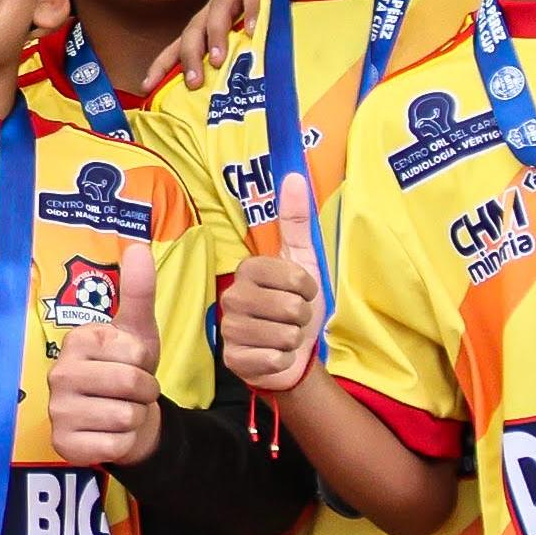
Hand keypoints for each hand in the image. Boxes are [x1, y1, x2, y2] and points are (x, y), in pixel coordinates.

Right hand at [47, 240, 163, 465]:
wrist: (124, 419)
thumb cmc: (128, 371)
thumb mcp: (138, 332)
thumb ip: (138, 292)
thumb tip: (139, 247)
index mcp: (77, 341)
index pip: (134, 353)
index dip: (145, 363)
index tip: (133, 364)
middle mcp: (59, 373)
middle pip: (130, 383)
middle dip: (145, 392)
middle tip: (133, 393)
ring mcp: (57, 411)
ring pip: (125, 416)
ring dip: (135, 418)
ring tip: (122, 411)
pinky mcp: (63, 444)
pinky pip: (115, 445)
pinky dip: (124, 443)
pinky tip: (110, 434)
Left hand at [145, 0, 273, 92]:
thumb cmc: (273, 18)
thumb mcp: (251, 42)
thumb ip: (236, 64)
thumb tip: (225, 102)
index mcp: (209, 23)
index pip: (179, 45)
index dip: (162, 65)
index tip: (146, 88)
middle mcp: (217, 6)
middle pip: (194, 29)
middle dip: (190, 56)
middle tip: (194, 83)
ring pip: (218, 10)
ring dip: (216, 36)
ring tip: (218, 60)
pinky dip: (250, 11)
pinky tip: (252, 30)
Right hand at [217, 172, 321, 393]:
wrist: (292, 355)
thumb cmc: (296, 306)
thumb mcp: (304, 261)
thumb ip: (296, 220)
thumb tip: (293, 175)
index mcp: (248, 270)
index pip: (293, 278)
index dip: (307, 289)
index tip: (301, 292)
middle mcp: (232, 296)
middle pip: (289, 308)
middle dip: (301, 317)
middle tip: (292, 318)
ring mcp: (228, 329)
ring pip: (283, 334)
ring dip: (293, 339)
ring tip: (285, 336)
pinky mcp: (231, 358)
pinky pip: (273, 358)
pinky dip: (282, 359)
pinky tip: (274, 355)